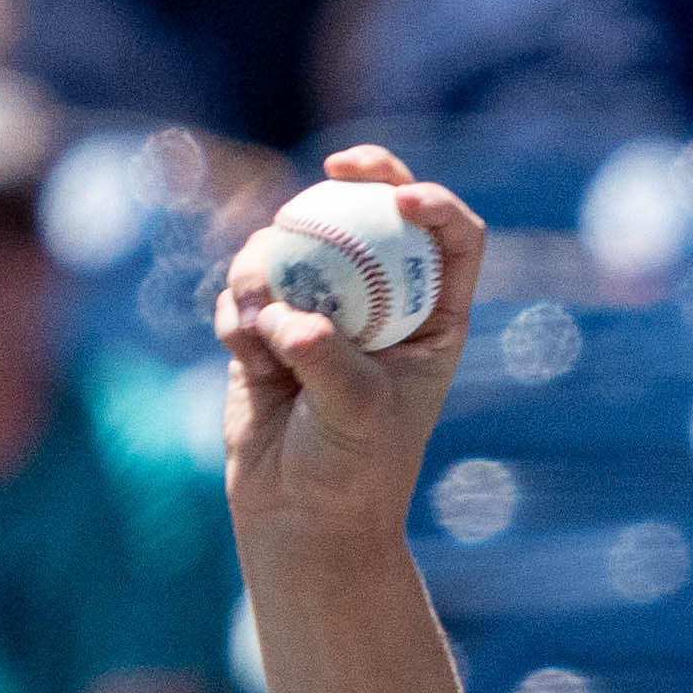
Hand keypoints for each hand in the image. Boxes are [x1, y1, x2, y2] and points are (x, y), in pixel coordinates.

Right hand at [218, 147, 490, 540]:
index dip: (436, 205)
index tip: (404, 200)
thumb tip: (286, 316)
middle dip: (355, 180)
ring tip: (259, 328)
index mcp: (431, 320)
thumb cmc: (351, 474)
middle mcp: (379, 304)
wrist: (298, 520)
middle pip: (373, 213)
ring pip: (294, 246)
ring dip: (268, 270)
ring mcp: (320, 309)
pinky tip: (247, 359)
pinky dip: (240, 317)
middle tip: (332, 171)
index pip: (452, 240)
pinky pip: (245, 292)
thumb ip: (325, 357)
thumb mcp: (355, 415)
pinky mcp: (266, 326)